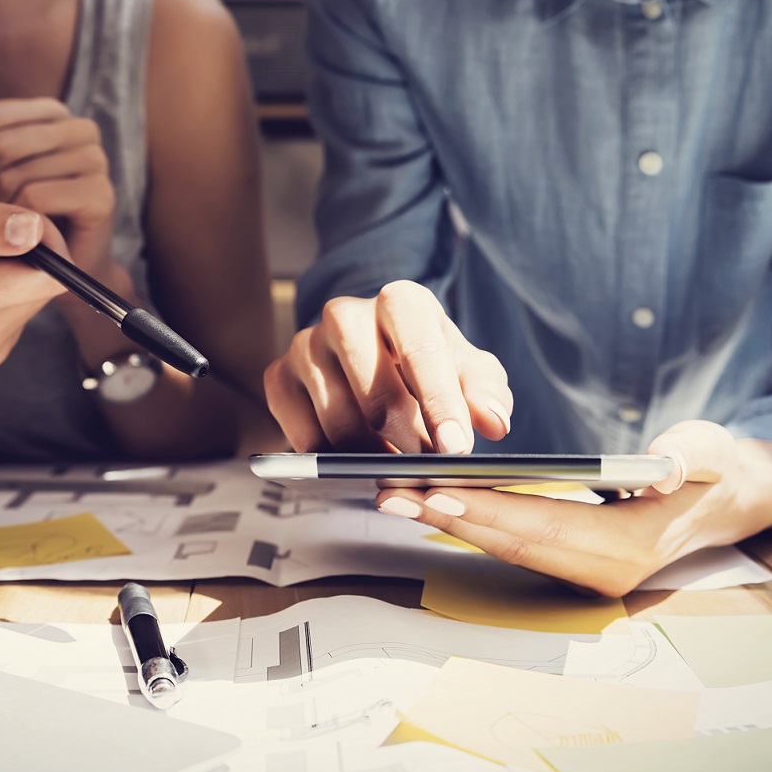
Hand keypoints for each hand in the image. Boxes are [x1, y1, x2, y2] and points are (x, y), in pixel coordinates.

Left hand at [0, 78, 116, 278]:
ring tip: (12, 223)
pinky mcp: (101, 194)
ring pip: (14, 176)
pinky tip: (26, 235)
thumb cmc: (19, 213)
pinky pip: (35, 199)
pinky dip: (19, 223)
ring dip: (1, 208)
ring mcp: (95, 160)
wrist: (61, 268)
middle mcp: (79, 128)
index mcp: (51, 112)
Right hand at [264, 281, 512, 452]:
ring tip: (396, 464)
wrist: (371, 360)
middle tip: (429, 469)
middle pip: (377, 396)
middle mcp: (345, 314)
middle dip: (409, 442)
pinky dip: (333, 459)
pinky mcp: (278, 376)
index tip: (457, 448)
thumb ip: (487, 393)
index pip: (419, 350)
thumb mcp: (467, 372)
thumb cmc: (426, 366)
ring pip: (339, 424)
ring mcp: (305, 344)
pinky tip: (355, 457)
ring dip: (372, 456)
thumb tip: (494, 422)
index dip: (440, 403)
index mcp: (399, 302)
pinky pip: (303, 436)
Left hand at [372, 421, 771, 596]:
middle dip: (446, 518)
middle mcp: (602, 571)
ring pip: (504, 548)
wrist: (728, 502)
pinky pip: (512, 546)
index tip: (434, 490)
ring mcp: (585, 575)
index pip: (545, 526)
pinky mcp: (571, 564)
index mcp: (631, 546)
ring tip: (394, 497)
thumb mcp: (713, 452)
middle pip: (510, 543)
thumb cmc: (715, 468)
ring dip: (448, 524)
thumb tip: (667, 468)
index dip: (488, 509)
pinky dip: (470, 524)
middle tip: (388, 494)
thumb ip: (691, 457)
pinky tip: (430, 502)